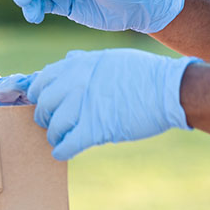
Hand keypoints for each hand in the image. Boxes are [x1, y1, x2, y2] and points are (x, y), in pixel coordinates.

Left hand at [28, 49, 199, 159]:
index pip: (42, 80)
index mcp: (78, 64)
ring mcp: (83, 106)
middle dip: (45, 117)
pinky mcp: (94, 129)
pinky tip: (62, 153)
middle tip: (51, 123)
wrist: (169, 89)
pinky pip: (67, 144)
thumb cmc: (144, 73)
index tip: (45, 103)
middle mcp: (75, 83)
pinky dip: (61, 151)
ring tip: (59, 140)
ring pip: (54, 127)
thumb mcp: (110, 57)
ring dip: (54, 136)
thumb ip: (84, 60)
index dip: (40, 95)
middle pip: (44, 105)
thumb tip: (68, 59)